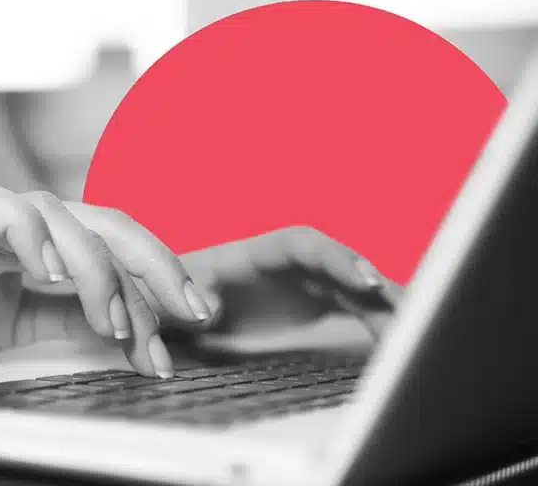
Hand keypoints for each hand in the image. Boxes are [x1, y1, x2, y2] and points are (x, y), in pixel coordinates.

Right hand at [0, 178, 212, 377]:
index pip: (116, 247)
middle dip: (156, 266)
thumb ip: (67, 321)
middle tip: (191, 313)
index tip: (195, 321)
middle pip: (108, 223)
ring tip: (114, 324)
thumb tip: (136, 334)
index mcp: (45, 245)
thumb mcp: (17, 330)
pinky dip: (29, 233)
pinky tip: (47, 271)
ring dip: (98, 272)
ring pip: (64, 218)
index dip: (158, 277)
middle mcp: (25, 223)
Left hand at [171, 227, 403, 334]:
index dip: (337, 259)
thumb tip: (208, 313)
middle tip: (417, 314)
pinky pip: (359, 315)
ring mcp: (309, 287)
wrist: (172, 314)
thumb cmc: (171, 298)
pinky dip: (383, 329)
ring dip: (391, 311)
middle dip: (380, 287)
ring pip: (359, 294)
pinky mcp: (320, 310)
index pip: (305, 246)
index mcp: (258, 253)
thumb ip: (189, 301)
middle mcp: (291, 266)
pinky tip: (406, 348)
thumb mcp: (171, 297)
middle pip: (343, 268)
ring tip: (423, 336)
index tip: (365, 281)